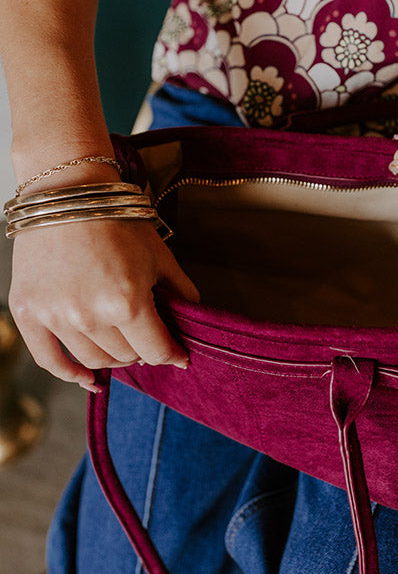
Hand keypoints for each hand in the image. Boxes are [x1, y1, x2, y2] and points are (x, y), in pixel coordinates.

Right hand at [8, 219, 199, 390]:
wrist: (67, 194)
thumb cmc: (117, 221)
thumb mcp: (160, 256)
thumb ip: (181, 293)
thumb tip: (194, 321)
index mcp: (127, 303)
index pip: (157, 350)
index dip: (173, 354)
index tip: (179, 355)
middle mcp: (90, 316)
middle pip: (127, 357)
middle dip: (142, 348)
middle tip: (144, 332)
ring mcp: (56, 317)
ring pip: (94, 360)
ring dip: (112, 356)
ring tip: (119, 339)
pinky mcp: (28, 313)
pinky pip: (49, 360)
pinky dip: (71, 374)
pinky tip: (88, 379)